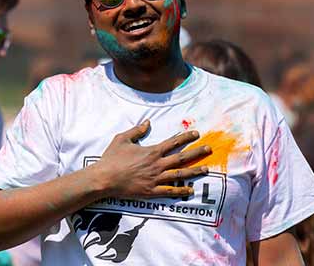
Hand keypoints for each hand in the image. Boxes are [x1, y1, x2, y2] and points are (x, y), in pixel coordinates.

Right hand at [95, 120, 210, 198]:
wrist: (104, 178)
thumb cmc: (111, 158)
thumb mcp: (122, 139)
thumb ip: (137, 131)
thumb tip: (148, 122)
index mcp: (151, 151)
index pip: (173, 142)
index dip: (186, 137)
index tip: (197, 134)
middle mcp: (157, 164)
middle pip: (182, 158)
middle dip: (197, 152)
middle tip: (209, 149)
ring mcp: (155, 178)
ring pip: (180, 175)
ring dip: (194, 171)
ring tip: (206, 169)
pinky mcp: (151, 191)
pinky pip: (170, 191)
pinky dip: (181, 191)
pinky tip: (191, 190)